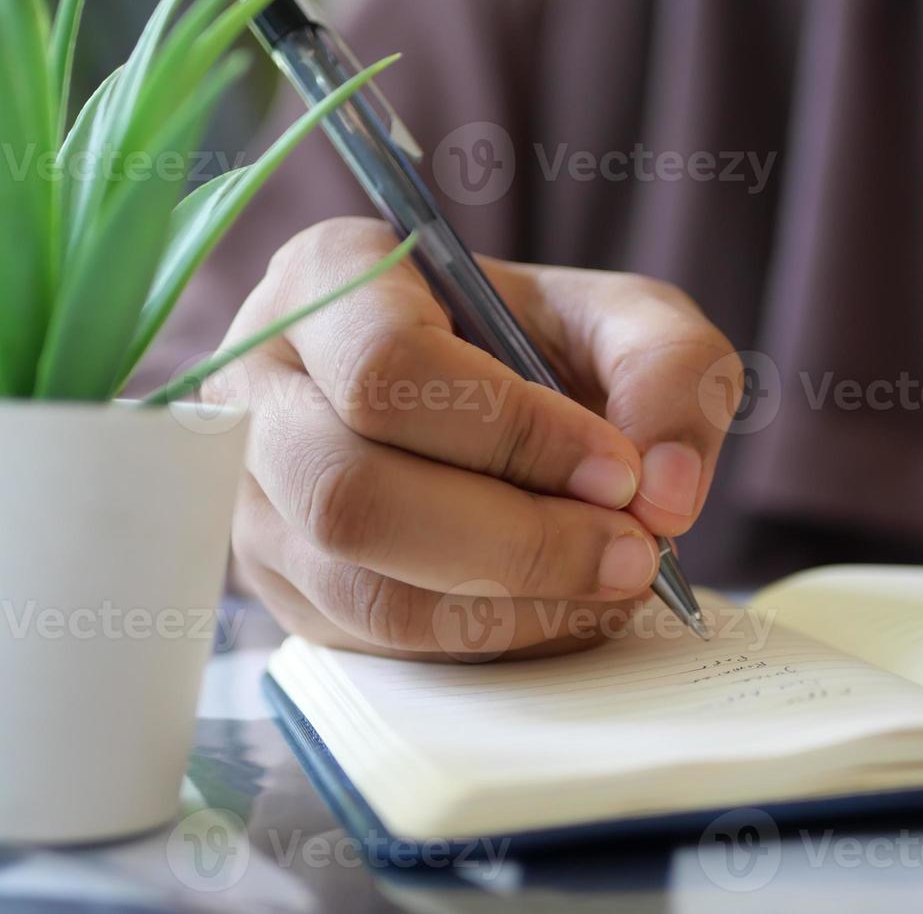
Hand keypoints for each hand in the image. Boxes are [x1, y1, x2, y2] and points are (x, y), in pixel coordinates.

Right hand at [217, 218, 740, 659]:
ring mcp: (254, 496)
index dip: (514, 434)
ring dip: (510, 607)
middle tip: (633, 552)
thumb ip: (668, 370)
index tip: (620, 472)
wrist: (474, 394)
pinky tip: (558, 605)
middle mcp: (260, 388)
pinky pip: (375, 643)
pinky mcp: (281, 584)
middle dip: (515, 543)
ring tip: (610, 581)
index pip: (388, 370)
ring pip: (360, 587)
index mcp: (327, 278)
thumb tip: (666, 493)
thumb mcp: (619, 315)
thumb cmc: (531, 340)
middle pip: (352, 494)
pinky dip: (489, 641)